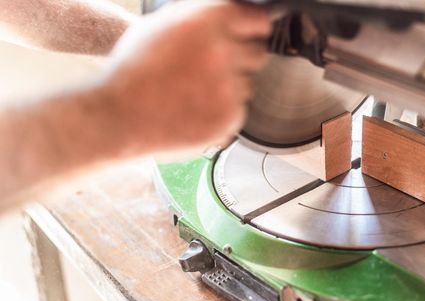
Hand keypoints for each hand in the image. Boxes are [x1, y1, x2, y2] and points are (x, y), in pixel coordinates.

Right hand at [100, 0, 270, 154]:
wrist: (119, 116)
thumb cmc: (134, 70)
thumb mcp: (161, 24)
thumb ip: (201, 15)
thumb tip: (233, 13)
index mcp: (207, 21)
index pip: (259, 20)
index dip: (253, 28)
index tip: (249, 35)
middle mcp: (223, 52)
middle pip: (258, 52)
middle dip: (242, 58)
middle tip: (215, 67)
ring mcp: (228, 88)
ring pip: (248, 83)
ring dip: (230, 86)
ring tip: (195, 91)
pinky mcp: (229, 117)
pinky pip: (239, 109)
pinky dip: (223, 110)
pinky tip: (195, 108)